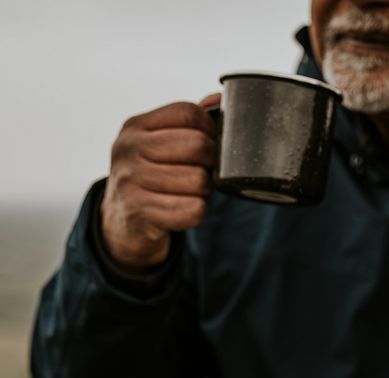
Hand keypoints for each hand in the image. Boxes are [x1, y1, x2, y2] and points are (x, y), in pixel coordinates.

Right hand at [100, 93, 220, 269]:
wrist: (122, 222)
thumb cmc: (153, 176)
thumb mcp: (161, 143)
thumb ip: (190, 121)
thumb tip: (220, 98)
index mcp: (136, 126)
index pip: (188, 113)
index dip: (211, 129)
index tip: (210, 144)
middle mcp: (128, 149)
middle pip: (197, 145)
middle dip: (210, 162)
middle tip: (202, 172)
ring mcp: (130, 181)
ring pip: (198, 180)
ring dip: (204, 191)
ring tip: (190, 192)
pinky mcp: (139, 212)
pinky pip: (193, 209)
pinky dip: (197, 212)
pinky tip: (183, 209)